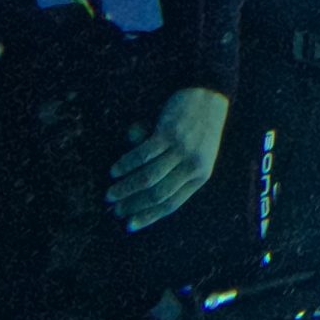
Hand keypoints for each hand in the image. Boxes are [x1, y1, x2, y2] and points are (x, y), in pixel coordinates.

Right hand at [108, 87, 230, 230]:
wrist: (208, 94)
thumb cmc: (198, 127)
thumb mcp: (195, 154)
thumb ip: (173, 173)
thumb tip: (138, 193)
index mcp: (201, 175)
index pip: (172, 204)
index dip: (148, 216)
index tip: (130, 225)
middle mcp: (193, 165)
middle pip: (158, 194)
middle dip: (133, 205)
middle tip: (115, 209)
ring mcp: (182, 149)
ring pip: (148, 177)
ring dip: (126, 188)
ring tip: (110, 193)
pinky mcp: (170, 133)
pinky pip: (144, 154)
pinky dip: (127, 164)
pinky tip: (115, 170)